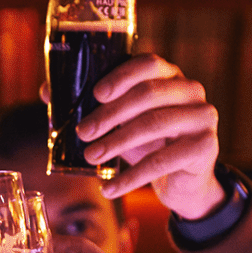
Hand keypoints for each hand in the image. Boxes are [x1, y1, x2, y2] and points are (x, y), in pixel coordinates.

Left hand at [75, 55, 223, 218]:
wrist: (181, 181)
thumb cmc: (147, 143)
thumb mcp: (121, 122)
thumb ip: (91, 105)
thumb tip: (46, 92)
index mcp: (170, 76)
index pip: (148, 63)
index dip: (121, 77)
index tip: (95, 95)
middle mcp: (191, 90)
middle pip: (148, 94)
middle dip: (110, 114)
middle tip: (82, 133)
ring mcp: (203, 117)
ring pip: (154, 125)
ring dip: (117, 142)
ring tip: (91, 158)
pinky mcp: (205, 147)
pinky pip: (163, 161)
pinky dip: (131, 177)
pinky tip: (109, 188)